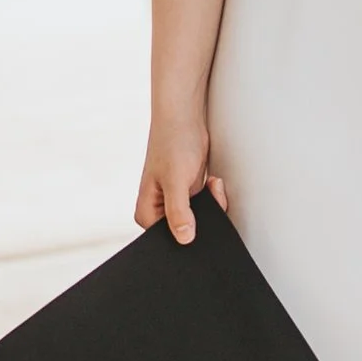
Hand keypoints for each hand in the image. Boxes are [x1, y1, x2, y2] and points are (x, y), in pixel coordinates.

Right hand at [136, 107, 228, 242]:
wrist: (184, 119)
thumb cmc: (172, 143)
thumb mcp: (176, 180)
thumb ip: (179, 211)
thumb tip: (185, 239)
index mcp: (147, 214)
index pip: (167, 241)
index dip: (187, 236)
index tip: (201, 223)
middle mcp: (159, 211)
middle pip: (185, 232)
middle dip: (202, 219)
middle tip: (209, 196)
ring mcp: (176, 203)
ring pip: (200, 221)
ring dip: (212, 205)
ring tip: (210, 184)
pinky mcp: (190, 195)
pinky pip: (207, 208)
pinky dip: (214, 197)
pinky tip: (212, 181)